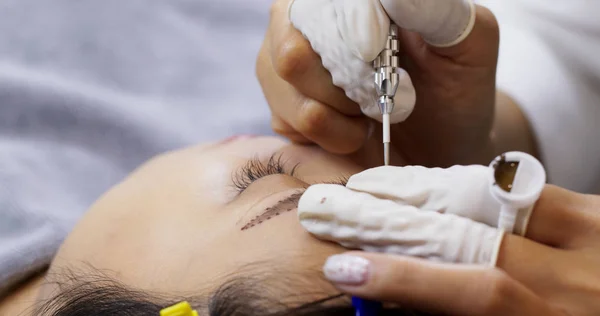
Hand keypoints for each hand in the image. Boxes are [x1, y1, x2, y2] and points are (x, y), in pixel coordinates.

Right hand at [257, 0, 499, 165]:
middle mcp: (305, 24)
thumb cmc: (456, 86)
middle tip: (384, 92)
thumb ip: (437, 11)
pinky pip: (293, 125)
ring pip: (289, 93)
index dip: (353, 40)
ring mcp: (284, 69)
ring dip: (342, 114)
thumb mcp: (469, 43)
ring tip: (372, 112)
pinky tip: (356, 130)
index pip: (322, 10)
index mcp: (345, 1)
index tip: (388, 63)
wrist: (442, 143)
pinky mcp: (282, 110)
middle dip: (348, 85)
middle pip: (292, 52)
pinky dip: (334, 136)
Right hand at [299, 166, 599, 314]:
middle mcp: (585, 278)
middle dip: (395, 217)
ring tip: (374, 187)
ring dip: (425, 190)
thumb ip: (466, 309)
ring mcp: (598, 233)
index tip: (347, 268)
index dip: (403, 277)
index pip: (476, 289)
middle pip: (473, 233)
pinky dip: (467, 185)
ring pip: (493, 194)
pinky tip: (431, 187)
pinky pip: (518, 185)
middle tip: (342, 205)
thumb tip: (398, 290)